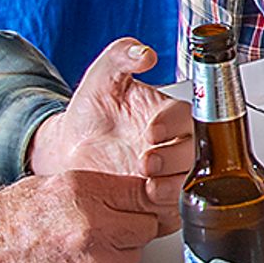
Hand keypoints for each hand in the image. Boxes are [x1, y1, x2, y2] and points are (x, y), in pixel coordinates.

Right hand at [0, 168, 170, 262]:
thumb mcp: (41, 189)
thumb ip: (85, 191)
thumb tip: (115, 194)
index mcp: (80, 188)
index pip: (142, 190)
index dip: (140, 200)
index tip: (137, 204)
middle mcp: (93, 219)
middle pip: (147, 223)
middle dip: (133, 226)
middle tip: (111, 229)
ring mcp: (93, 255)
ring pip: (134, 250)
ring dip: (119, 250)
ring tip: (84, 249)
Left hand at [25, 38, 194, 217]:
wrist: (67, 152)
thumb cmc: (90, 115)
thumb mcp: (101, 78)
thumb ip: (121, 56)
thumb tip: (144, 53)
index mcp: (169, 116)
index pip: (187, 117)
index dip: (173, 124)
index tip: (151, 130)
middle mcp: (175, 145)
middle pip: (196, 153)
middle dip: (174, 159)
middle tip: (147, 162)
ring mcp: (170, 175)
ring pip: (189, 183)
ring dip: (173, 186)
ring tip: (147, 186)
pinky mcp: (161, 202)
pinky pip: (176, 209)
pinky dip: (165, 209)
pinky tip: (146, 203)